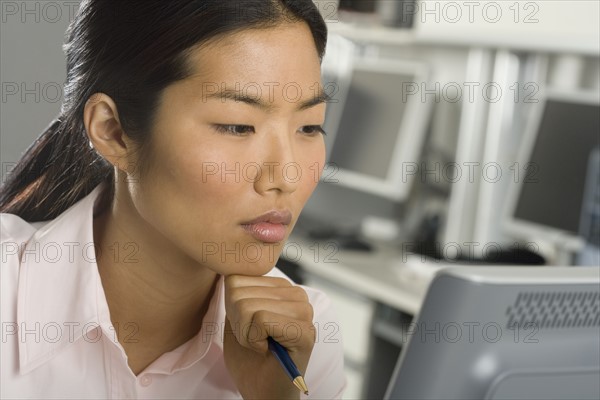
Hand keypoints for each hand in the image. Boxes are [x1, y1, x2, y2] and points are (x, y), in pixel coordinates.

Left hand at [223, 275, 315, 399]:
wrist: (263, 394)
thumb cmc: (250, 360)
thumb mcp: (236, 318)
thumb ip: (235, 292)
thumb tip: (226, 266)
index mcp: (281, 287)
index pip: (237, 278)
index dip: (231, 309)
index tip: (247, 329)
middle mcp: (296, 294)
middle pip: (239, 292)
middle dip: (237, 323)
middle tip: (255, 341)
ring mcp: (304, 311)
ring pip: (247, 306)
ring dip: (245, 334)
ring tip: (261, 346)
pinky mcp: (304, 330)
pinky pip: (260, 319)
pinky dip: (253, 341)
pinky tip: (267, 351)